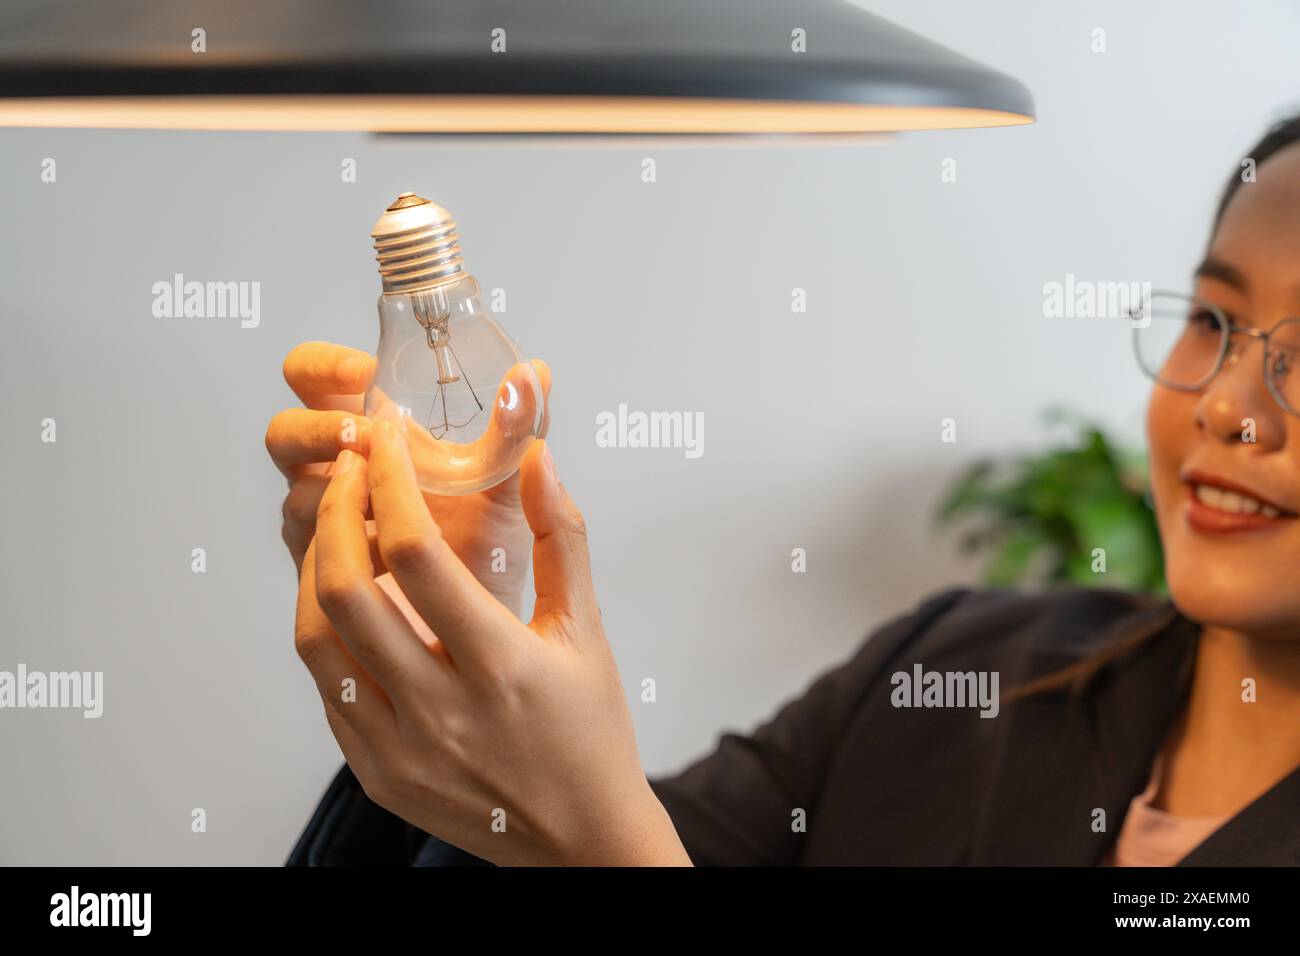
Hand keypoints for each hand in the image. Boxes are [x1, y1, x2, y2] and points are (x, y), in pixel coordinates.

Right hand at [265, 341, 549, 613]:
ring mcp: (323, 527)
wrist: (488, 626)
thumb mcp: (505, 481)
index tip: (365, 373)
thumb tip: (536, 371)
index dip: (324, 367)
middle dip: (317, 429)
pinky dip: (344, 549)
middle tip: (362, 438)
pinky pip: (313, 559)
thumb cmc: (489, 545)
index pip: (311, 378)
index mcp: (366, 434)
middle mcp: (334, 474)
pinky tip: (381, 552)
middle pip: (284, 434)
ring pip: (298, 497)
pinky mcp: (324, 580)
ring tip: (381, 496)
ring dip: (333, 490)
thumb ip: (517, 427)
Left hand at [294, 422, 691, 865]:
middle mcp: (441, 711)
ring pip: (316, 640)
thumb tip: (536, 458)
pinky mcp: (375, 774)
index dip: (393, 483)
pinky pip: (328, 688)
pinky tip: (348, 598)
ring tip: (340, 527)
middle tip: (351, 471)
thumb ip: (561, 537)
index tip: (388, 441)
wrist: (581, 840)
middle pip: (345, 591)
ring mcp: (398, 749)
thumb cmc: (591, 731)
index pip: (418, 554)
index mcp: (502, 666)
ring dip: (315, 568)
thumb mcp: (586, 629)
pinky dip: (326, 630)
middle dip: (336, 511)